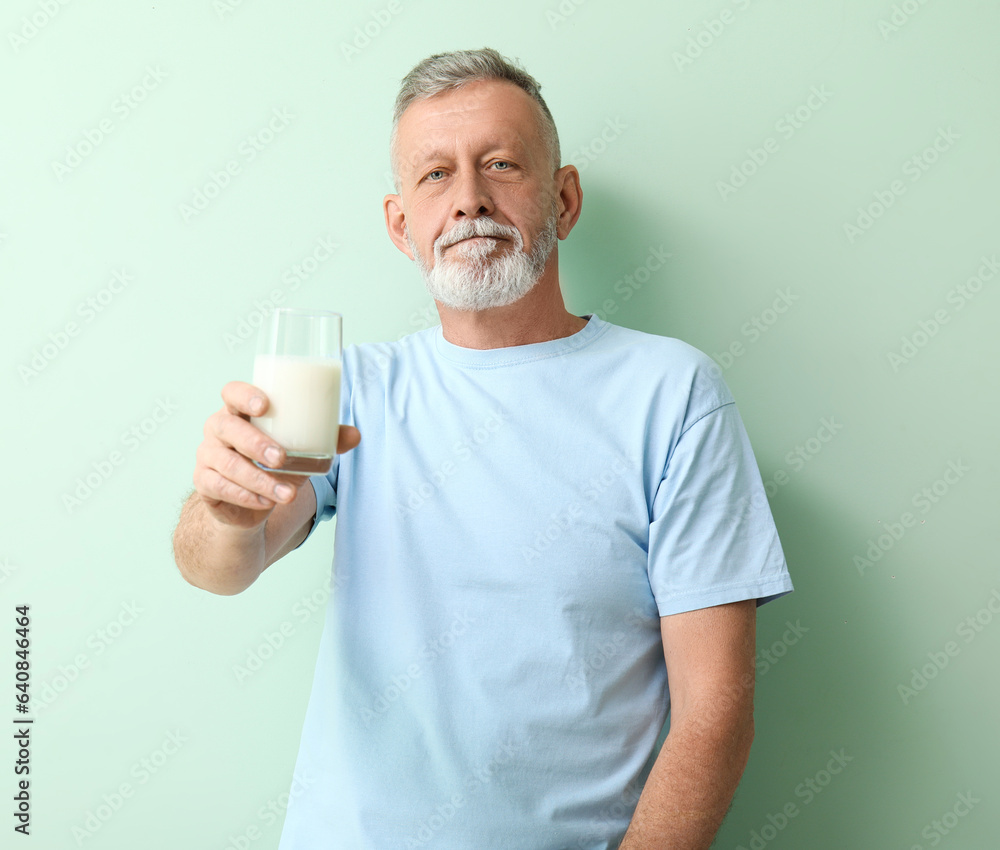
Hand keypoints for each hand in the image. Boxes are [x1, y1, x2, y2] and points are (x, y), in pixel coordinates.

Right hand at [192, 380, 360, 528]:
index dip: (244, 394)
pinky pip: (220, 488)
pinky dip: (246, 496)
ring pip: (227, 464)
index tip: (265, 405)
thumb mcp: (300, 450)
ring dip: (258, 479)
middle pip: (227, 427)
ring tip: (287, 493)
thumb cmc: (274, 463)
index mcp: (239, 411)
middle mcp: (218, 428)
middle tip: (282, 458)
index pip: (231, 392)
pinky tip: (266, 502)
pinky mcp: (204, 483)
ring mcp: (207, 455)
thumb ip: (326, 440)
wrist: (249, 501)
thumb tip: (356, 435)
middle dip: (255, 443)